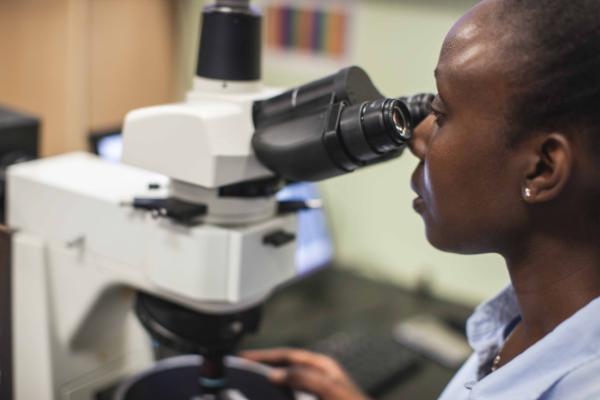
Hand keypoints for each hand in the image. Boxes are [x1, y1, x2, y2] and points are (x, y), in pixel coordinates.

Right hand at [241, 348, 369, 399]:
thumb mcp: (330, 391)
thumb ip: (303, 378)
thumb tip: (275, 374)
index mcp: (321, 366)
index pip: (287, 355)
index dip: (264, 356)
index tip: (243, 357)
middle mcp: (316, 377)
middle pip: (283, 368)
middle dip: (261, 368)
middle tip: (238, 371)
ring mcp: (314, 393)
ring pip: (284, 386)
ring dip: (267, 385)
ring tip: (246, 386)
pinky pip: (288, 396)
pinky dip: (275, 396)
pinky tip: (265, 398)